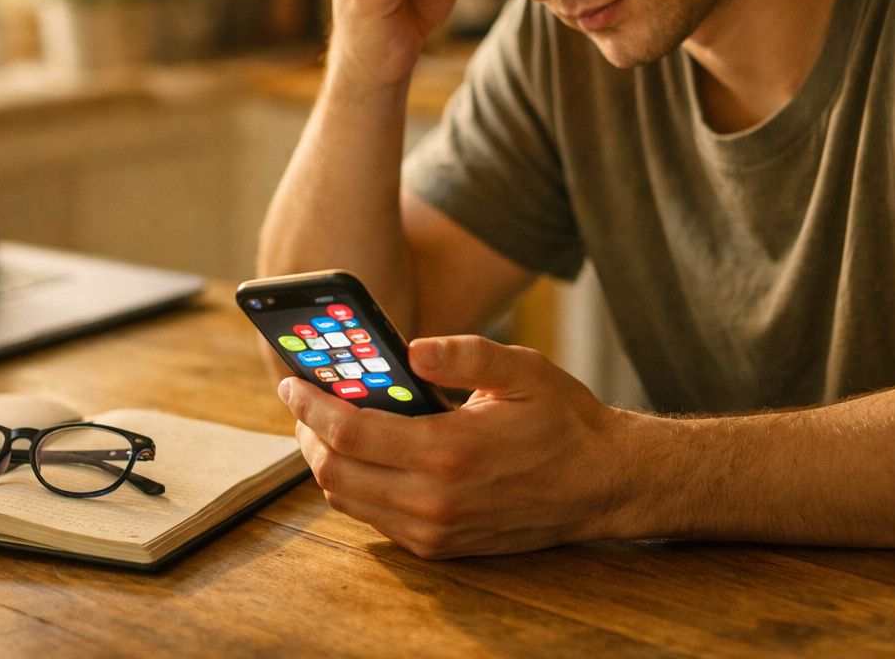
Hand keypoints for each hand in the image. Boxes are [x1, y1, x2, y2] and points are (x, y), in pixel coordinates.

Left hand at [278, 335, 635, 557]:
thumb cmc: (563, 421)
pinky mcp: (440, 547)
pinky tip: (365, 456)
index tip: (291, 384)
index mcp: (449, 451)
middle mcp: (435, 500)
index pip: (349, 433)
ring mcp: (435, 530)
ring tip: (329, 426)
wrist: (603, 484)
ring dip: (328, 463)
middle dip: (308, 435)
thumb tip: (410, 347)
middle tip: (306, 403)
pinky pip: (375, 519)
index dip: (310, 406)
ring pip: (347, 501)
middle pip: (334, 473)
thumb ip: (465, 354)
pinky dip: (356, 487)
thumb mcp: (522, 369)